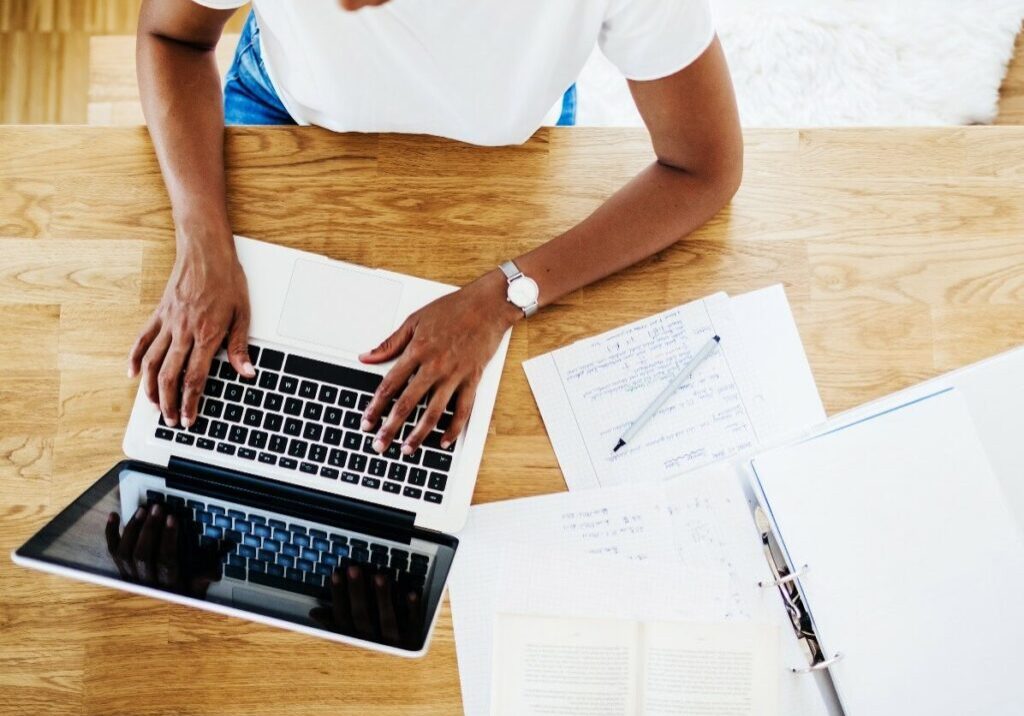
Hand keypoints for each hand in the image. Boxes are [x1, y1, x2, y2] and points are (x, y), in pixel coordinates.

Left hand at [105, 503, 223, 596]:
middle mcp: (145, 583)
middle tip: (157, 508)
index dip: (168, 538)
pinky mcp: (121, 572)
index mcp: (167, 586)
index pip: (166, 560)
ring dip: (133, 529)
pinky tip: (114, 516)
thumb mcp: (197, 594)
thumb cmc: (180, 601)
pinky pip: (112, 552)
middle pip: (142, 554)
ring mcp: (130, 577)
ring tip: (142, 510)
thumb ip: (203, 580)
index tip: (173, 518)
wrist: (157, 622)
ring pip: (125, 553)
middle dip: (149, 529)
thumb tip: (212, 571)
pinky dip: (111, 533)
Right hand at [128, 239, 252, 428]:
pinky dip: (133, 358)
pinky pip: (142, 339)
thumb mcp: (243, 313)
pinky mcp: (158, 313)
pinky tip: (131, 374)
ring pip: (151, 362)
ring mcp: (168, 322)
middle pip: (169, 375)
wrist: (205, 250)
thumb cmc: (227, 279)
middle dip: (169, 403)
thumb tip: (247, 372)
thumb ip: (240, 346)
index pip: (195, 378)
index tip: (189, 419)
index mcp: (207, 334)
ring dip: (150, 388)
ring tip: (153, 406)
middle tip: (171, 420)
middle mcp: (184, 331)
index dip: (191, 402)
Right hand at [309, 561, 424, 647]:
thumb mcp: (350, 639)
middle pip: (361, 617)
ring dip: (383, 597)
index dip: (338, 596)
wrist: (398, 677)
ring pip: (386, 621)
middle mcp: (372, 645)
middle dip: (357, 591)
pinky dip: (413, 609)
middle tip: (354, 568)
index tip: (336, 573)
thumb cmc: (370, 647)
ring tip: (380, 575)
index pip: (341, 619)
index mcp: (354, 643)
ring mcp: (394, 645)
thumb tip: (314, 612)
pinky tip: (412, 592)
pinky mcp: (414, 642)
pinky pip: (413, 625)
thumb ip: (334, 626)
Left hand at [359, 270, 518, 454]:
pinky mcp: (473, 379)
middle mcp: (434, 366)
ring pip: (434, 412)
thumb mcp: (414, 320)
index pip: (390, 385)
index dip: (375, 407)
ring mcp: (455, 375)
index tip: (367, 422)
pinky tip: (444, 441)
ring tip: (408, 449)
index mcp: (417, 351)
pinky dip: (454, 428)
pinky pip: (463, 409)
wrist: (487, 305)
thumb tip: (367, 357)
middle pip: (408, 404)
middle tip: (380, 445)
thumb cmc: (452, 309)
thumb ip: (390, 343)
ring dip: (419, 434)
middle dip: (391, 428)